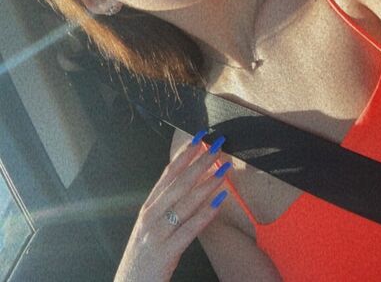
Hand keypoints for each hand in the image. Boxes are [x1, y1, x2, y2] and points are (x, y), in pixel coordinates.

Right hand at [114, 135, 229, 281]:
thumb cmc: (143, 257)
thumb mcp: (151, 227)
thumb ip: (166, 207)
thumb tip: (189, 185)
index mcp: (148, 207)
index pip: (167, 174)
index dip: (184, 155)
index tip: (199, 138)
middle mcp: (150, 215)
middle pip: (178, 183)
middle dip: (199, 162)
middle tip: (217, 146)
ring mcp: (156, 233)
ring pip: (185, 202)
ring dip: (207, 183)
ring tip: (223, 170)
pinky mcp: (164, 252)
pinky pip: (188, 229)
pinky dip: (205, 214)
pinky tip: (219, 203)